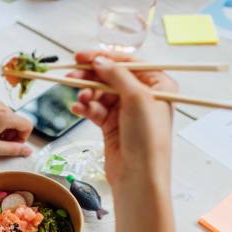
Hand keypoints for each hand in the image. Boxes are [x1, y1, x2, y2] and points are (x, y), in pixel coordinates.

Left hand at [0, 100, 32, 156]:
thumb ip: (13, 149)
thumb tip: (28, 151)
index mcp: (4, 116)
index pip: (27, 125)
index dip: (23, 138)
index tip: (11, 146)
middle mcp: (0, 106)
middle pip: (17, 121)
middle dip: (13, 134)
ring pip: (8, 117)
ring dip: (4, 129)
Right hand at [68, 51, 177, 190]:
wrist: (138, 176)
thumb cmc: (147, 138)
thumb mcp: (136, 97)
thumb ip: (116, 75)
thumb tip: (98, 60)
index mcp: (158, 86)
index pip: (129, 63)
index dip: (105, 58)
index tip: (83, 56)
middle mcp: (143, 97)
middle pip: (112, 78)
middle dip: (92, 76)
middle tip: (72, 75)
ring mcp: (127, 113)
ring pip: (101, 94)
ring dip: (88, 93)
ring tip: (79, 98)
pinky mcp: (112, 127)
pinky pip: (95, 110)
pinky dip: (86, 108)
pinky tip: (78, 109)